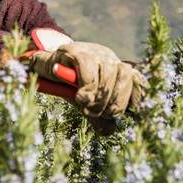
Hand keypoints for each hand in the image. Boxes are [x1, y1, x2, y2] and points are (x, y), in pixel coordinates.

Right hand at [28, 42, 142, 134]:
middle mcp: (109, 57)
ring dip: (98, 96)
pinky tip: (80, 97)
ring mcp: (93, 51)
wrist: (44, 69)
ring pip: (107, 73)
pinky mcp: (75, 50)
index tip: (137, 114)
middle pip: (125, 77)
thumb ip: (100, 117)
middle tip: (98, 113)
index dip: (139, 96)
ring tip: (86, 106)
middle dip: (114, 101)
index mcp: (117, 69)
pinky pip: (88, 67)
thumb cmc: (69, 87)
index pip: (137, 79)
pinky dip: (86, 85)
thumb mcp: (88, 105)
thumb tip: (110, 132)